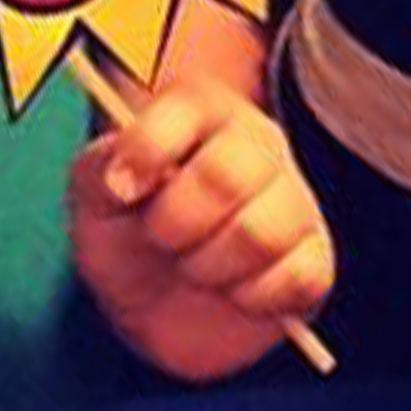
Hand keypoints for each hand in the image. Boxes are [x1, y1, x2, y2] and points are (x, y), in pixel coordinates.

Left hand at [67, 75, 334, 379]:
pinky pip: (295, 278)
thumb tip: (123, 178)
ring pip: (260, 232)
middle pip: (226, 173)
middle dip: (174, 223)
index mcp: (203, 109)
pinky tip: (233, 291)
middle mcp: (257, 142)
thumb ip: (100, 170)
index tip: (121, 189)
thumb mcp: (95, 196)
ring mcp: (293, 198)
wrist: (152, 306)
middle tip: (158, 239)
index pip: (189, 105)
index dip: (147, 150)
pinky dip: (251, 300)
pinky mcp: (314, 259)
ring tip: (194, 267)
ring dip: (209, 267)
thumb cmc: (127, 233)